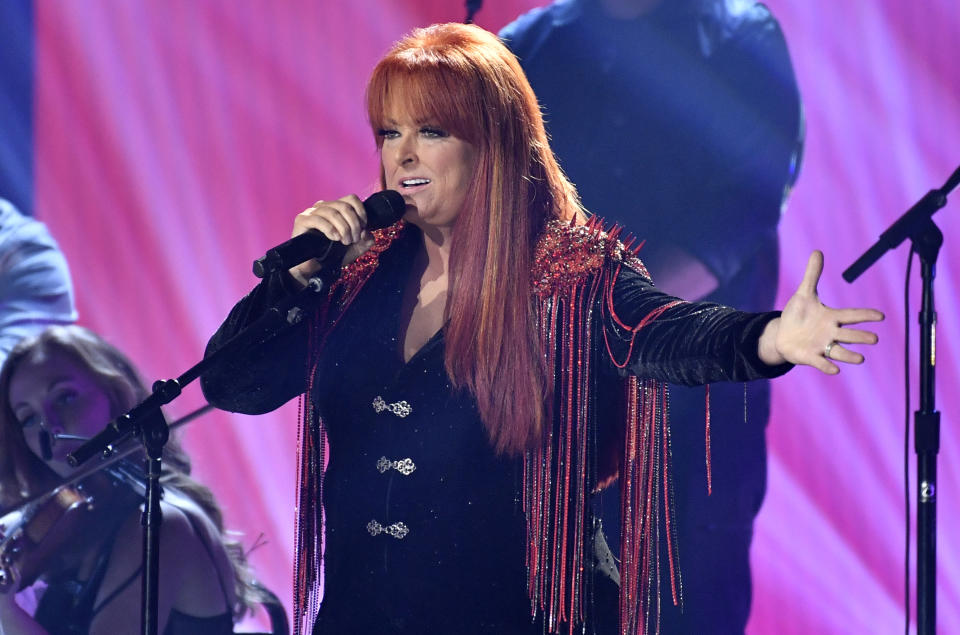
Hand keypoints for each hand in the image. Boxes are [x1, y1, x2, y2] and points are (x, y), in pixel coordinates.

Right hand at [288, 194, 376, 284]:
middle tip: (354, 240)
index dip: (361, 212)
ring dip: (344, 229)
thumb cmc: (332, 255)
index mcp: (335, 208)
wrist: (313, 268)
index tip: (363, 228)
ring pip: (333, 213)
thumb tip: (368, 233)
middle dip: (354, 225)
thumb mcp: (354, 248)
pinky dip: (330, 229)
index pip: (351, 199)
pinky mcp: (302, 220)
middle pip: (344, 206)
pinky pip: (318, 220)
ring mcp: (311, 212)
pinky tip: (334, 238)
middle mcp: (323, 206)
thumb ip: (365, 241)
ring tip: (345, 242)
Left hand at [758, 251, 883, 373]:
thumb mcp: (803, 294)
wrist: (782, 334)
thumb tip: (817, 252)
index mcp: (831, 318)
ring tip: (861, 358)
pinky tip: (835, 370)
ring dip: (849, 356)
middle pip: (849, 335)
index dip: (865, 315)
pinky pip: (821, 363)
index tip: (880, 316)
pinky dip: (827, 366)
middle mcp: (830, 333)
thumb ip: (812, 275)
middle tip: (874, 338)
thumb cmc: (798, 315)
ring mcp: (821, 346)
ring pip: (839, 352)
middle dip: (861, 337)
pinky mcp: (810, 357)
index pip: (851, 315)